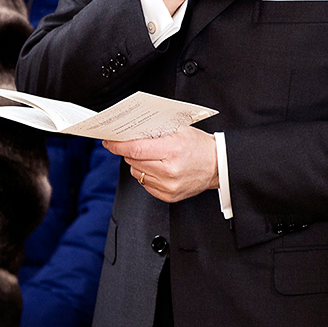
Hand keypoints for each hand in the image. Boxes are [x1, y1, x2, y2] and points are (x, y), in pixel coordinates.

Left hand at [104, 127, 218, 202]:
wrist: (218, 165)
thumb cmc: (200, 146)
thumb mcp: (180, 131)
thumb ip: (155, 132)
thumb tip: (129, 133)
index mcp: (172, 151)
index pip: (136, 149)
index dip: (119, 145)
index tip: (109, 142)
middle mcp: (169, 171)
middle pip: (133, 161)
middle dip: (129, 152)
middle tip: (132, 145)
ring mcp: (168, 186)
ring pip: (136, 173)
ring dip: (138, 163)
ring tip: (153, 158)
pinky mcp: (168, 196)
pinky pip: (145, 184)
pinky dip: (147, 175)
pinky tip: (158, 169)